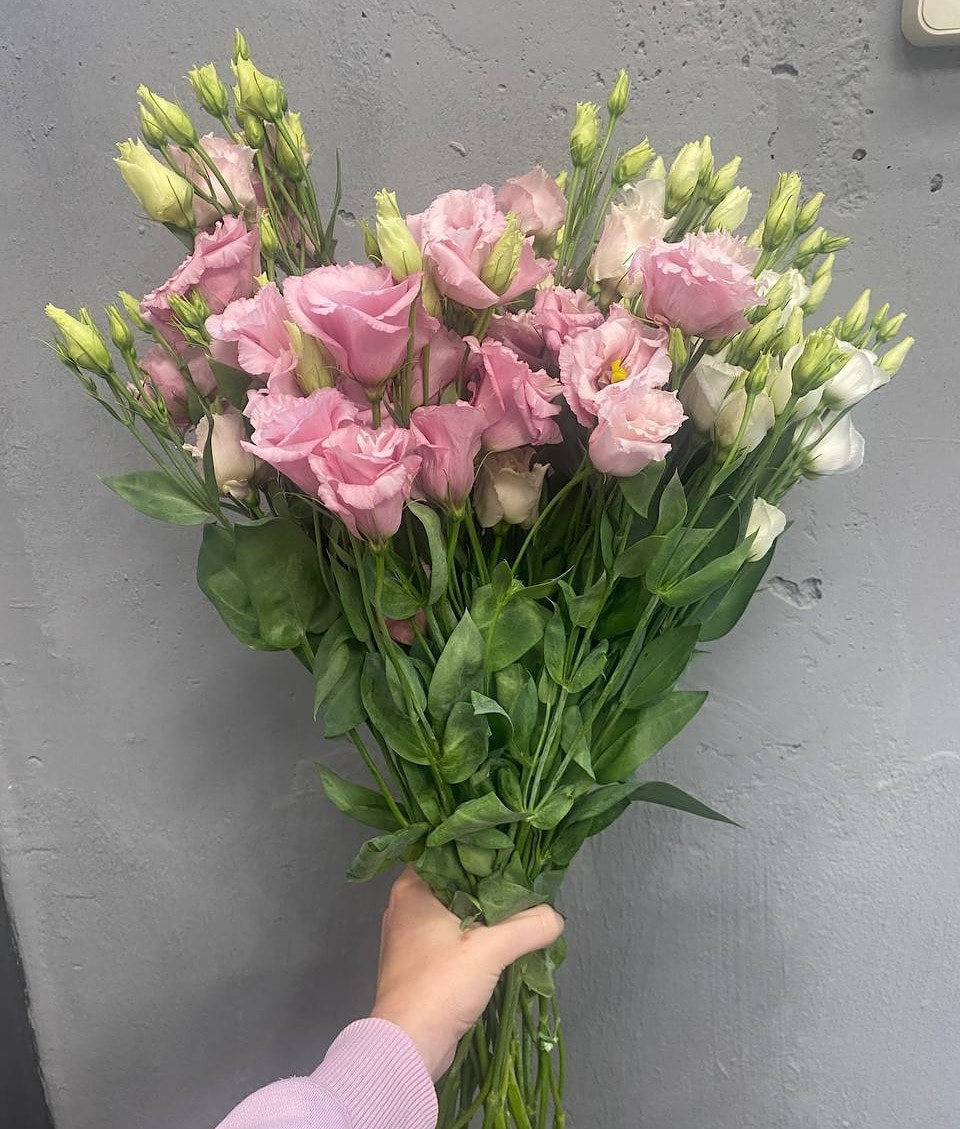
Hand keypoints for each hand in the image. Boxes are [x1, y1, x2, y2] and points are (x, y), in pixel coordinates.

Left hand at [370, 867, 564, 1079]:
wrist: (409, 1045)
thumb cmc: (440, 984)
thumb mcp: (492, 948)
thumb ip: (529, 926)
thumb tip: (555, 916)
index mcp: (412, 888)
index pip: (446, 849)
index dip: (479, 847)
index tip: (509, 850)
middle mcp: (404, 906)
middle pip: (452, 881)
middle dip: (486, 883)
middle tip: (520, 880)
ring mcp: (408, 936)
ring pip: (452, 911)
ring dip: (481, 913)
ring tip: (515, 910)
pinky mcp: (416, 963)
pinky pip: (448, 937)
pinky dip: (471, 937)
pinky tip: (497, 941)